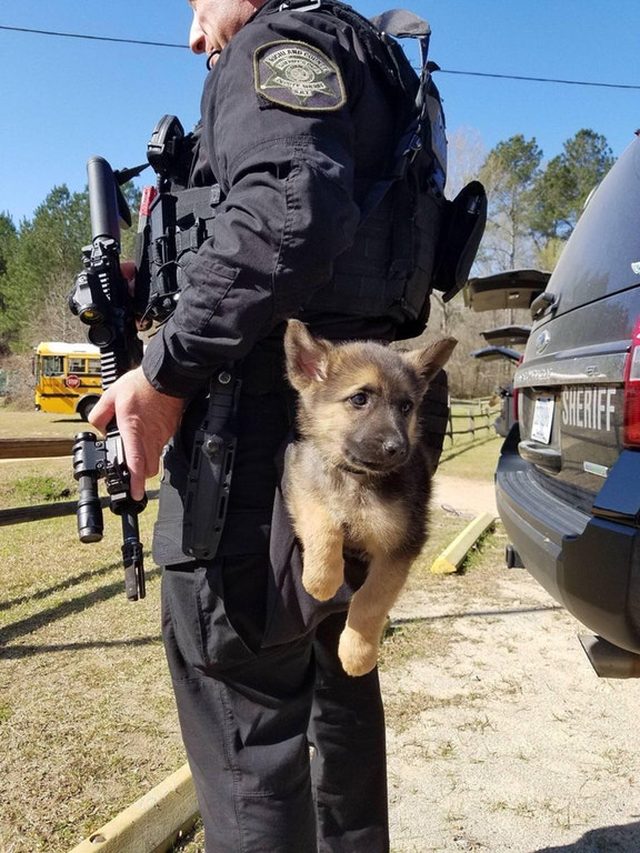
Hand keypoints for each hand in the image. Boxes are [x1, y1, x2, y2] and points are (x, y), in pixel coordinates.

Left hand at [89, 367, 184, 500]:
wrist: (167, 376)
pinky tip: (146, 438)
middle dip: (140, 477)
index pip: (135, 462)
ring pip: (156, 460)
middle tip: (130, 476)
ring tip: (136, 455)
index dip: (135, 482)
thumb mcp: (111, 395)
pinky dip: (153, 449)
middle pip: (148, 469)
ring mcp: (161, 435)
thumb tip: (98, 427)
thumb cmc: (142, 384)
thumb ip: (99, 413)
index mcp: (133, 429)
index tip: (134, 493)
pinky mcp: (169, 431)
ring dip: (146, 463)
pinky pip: (161, 447)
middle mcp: (149, 436)